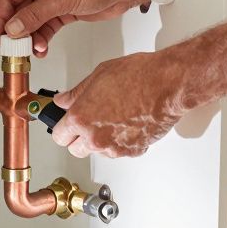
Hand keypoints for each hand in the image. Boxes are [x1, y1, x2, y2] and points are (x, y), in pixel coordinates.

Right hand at [0, 0, 167, 56]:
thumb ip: (34, 15)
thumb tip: (13, 28)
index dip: (0, 18)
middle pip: (18, 12)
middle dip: (16, 32)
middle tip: (13, 48)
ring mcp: (51, 0)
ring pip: (32, 23)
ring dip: (31, 39)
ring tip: (33, 51)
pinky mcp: (62, 11)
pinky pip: (46, 28)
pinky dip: (43, 39)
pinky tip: (43, 48)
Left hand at [51, 50, 187, 158]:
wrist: (167, 84)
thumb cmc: (137, 76)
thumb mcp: (98, 76)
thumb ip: (77, 93)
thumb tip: (64, 100)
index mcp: (81, 119)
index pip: (59, 136)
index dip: (62, 129)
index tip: (65, 125)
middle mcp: (96, 138)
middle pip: (76, 150)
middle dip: (78, 138)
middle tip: (87, 123)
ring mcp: (115, 148)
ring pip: (99, 152)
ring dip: (101, 140)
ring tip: (112, 118)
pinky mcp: (133, 151)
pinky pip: (120, 151)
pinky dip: (121, 141)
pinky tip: (127, 123)